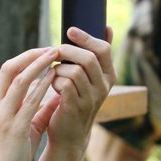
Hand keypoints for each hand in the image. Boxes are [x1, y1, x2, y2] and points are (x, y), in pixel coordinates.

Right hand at [0, 47, 60, 160]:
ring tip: (55, 55)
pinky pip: (29, 101)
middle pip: (10, 69)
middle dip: (31, 55)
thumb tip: (58, 96)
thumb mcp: (26, 128)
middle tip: (51, 48)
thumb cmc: (11, 154)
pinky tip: (54, 78)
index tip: (44, 52)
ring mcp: (5, 115)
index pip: (7, 71)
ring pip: (20, 81)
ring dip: (38, 65)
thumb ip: (39, 111)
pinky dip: (42, 86)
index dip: (25, 58)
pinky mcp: (15, 127)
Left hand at [49, 27, 115, 147]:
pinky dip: (53, 81)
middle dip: (67, 51)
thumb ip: (97, 55)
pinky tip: (51, 85)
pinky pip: (63, 84)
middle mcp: (104, 87)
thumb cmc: (76, 99)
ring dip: (58, 69)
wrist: (69, 134)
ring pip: (73, 71)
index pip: (103, 49)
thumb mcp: (90, 78)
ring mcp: (91, 99)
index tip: (70, 30)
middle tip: (54, 52)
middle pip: (88, 58)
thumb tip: (108, 27)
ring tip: (53, 73)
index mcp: (109, 75)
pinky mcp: (76, 107)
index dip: (86, 37)